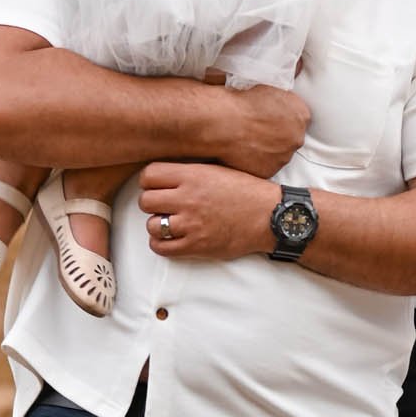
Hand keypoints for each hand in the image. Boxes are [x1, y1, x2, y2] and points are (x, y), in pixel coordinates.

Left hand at [140, 162, 275, 258]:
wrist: (270, 216)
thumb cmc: (247, 191)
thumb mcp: (217, 169)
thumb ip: (189, 171)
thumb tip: (162, 174)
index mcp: (193, 175)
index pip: (148, 175)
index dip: (150, 181)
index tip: (158, 186)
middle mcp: (188, 198)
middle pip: (145, 201)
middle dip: (153, 203)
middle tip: (165, 205)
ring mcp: (191, 224)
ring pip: (151, 225)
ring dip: (158, 225)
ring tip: (172, 222)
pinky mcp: (196, 245)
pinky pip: (160, 247)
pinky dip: (161, 243)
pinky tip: (172, 237)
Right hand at [198, 80, 309, 173]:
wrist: (224, 121)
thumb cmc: (243, 98)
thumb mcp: (270, 81)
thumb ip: (289, 75)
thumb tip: (301, 64)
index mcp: (301, 114)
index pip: (298, 117)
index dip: (283, 116)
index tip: (269, 114)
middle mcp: (297, 137)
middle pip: (291, 136)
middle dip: (278, 134)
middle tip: (258, 127)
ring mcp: (283, 157)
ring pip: (278, 153)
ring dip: (268, 148)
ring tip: (248, 138)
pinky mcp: (267, 171)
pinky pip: (264, 166)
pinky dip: (256, 161)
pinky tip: (243, 150)